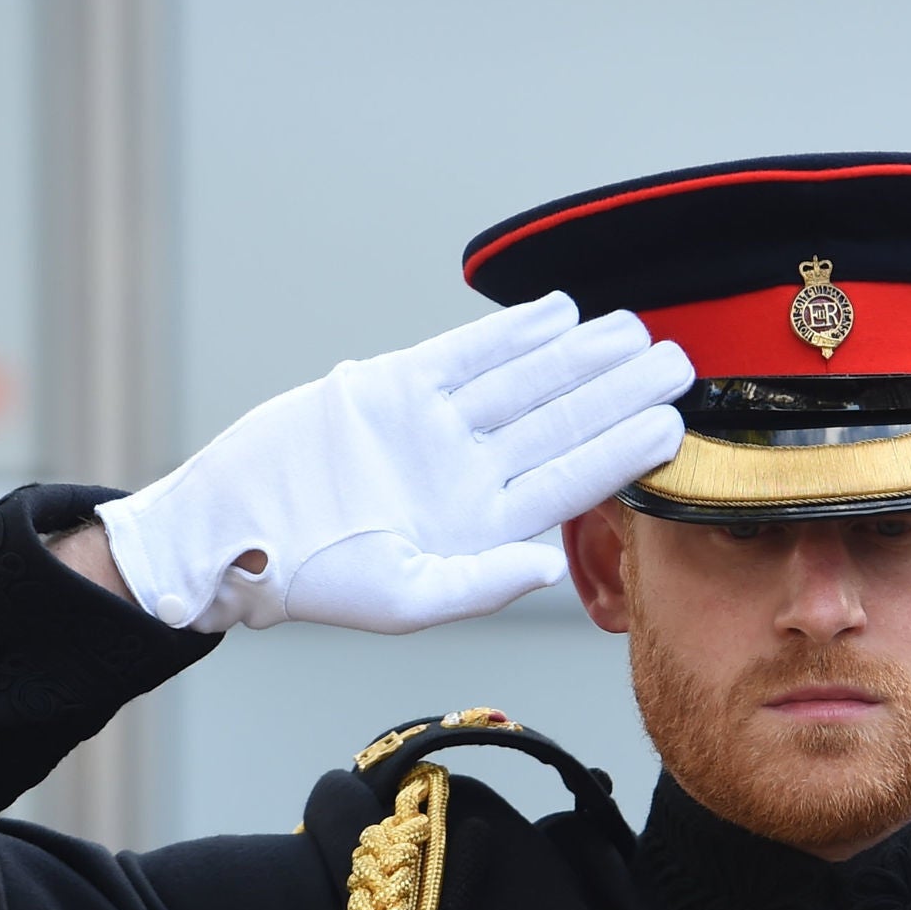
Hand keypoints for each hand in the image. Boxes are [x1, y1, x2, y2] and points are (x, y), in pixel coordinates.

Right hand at [98, 293, 690, 633]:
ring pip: (523, 382)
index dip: (621, 451)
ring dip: (578, 355)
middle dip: (618, 391)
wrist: (234, 528)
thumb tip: (547, 567)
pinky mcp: (396, 388)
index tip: (671, 426)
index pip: (569, 481)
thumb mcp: (402, 597)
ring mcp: (436, 427)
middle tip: (676, 361)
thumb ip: (479, 585)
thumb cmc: (314, 577)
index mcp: (482, 525)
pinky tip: (558, 312)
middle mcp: (470, 471)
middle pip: (559, 422)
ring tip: (630, 330)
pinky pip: (466, 354)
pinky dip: (510, 332)